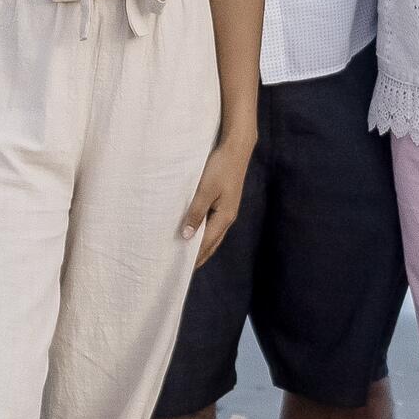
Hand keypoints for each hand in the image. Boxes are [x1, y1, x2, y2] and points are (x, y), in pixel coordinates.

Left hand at [180, 135, 253, 265]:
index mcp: (224, 217)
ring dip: (202, 246)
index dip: (194, 257)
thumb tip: (186, 236)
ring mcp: (228, 210)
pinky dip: (205, 234)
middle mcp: (228, 217)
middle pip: (212, 243)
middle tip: (184, 268)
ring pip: (214, 235)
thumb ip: (196, 213)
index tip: (181, 268)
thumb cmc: (220, 167)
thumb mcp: (205, 190)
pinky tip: (198, 232)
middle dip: (199, 256)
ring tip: (190, 255)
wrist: (236, 149)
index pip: (206, 243)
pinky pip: (214, 225)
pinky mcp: (226, 202)